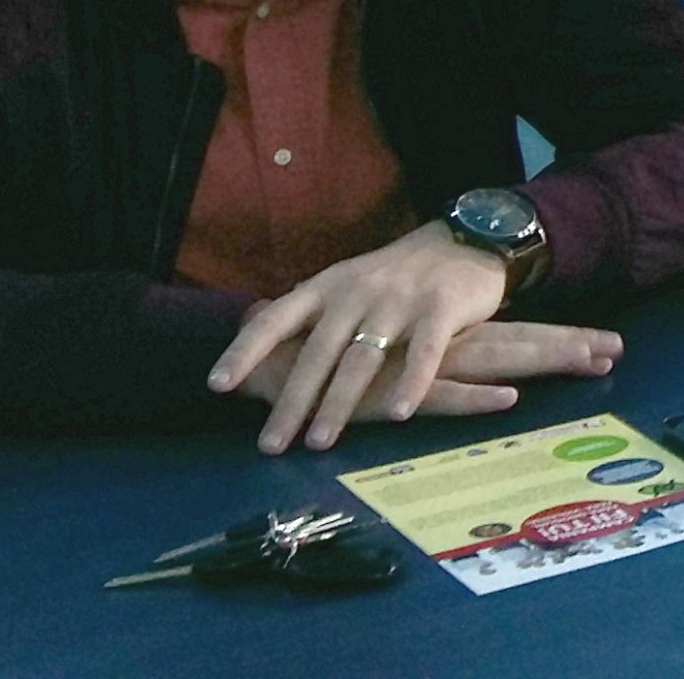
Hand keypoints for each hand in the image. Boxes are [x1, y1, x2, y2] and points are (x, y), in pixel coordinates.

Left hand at [207, 222, 551, 453]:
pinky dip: (410, 384)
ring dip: (338, 403)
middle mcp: (357, 291)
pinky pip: (423, 352)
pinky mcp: (442, 308)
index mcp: (327, 287)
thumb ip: (310, 320)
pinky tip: (398, 414)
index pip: (275, 319)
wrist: (466, 239)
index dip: (245, 351)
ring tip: (320, 441)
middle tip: (270, 444)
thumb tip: (255, 360)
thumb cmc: (396, 276)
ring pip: (362, 358)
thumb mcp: (345, 286)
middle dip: (292, 400)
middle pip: (317, 352)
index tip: (217, 386)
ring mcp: (399, 299)